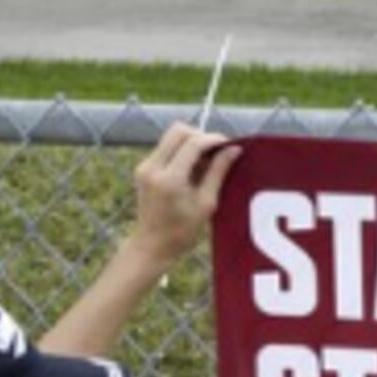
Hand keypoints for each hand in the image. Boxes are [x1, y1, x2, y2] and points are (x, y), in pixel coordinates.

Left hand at [128, 122, 240, 265]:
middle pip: (178, 130)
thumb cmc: (182, 231)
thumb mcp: (206, 203)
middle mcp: (153, 167)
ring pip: (171, 137)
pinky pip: (165, 148)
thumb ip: (218, 172)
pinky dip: (181, 151)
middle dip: (200, 135)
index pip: (193, 143)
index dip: (213, 139)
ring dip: (191, 143)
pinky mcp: (143, 168)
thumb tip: (234, 150)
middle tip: (217, 151)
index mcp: (170, 179)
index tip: (229, 144)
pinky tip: (193, 170)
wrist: (151, 245)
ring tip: (206, 163)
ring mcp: (145, 166)